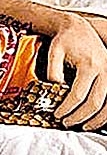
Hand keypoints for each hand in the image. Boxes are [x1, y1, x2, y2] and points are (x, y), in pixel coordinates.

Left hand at [48, 13, 106, 129]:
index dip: (66, 108)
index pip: (78, 94)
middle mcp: (104, 70)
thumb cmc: (65, 39)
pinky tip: (94, 120)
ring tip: (81, 126)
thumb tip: (52, 91)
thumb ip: (53, 71)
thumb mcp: (54, 51)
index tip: (56, 115)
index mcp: (89, 65)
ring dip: (95, 119)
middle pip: (94, 103)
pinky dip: (105, 113)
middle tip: (66, 123)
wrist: (78, 27)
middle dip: (79, 116)